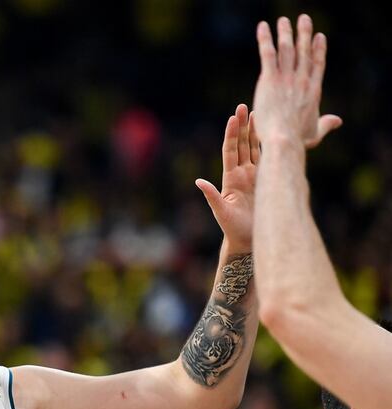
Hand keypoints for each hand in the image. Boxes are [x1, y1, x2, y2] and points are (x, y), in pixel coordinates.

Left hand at [196, 104, 257, 248]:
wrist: (247, 240)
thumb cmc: (233, 229)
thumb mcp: (221, 212)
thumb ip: (211, 196)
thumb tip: (199, 181)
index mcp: (230, 179)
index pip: (230, 151)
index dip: (231, 134)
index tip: (232, 118)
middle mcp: (241, 174)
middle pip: (241, 145)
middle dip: (241, 126)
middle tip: (243, 106)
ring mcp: (254, 176)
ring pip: (254, 149)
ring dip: (254, 131)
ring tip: (256, 112)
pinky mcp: (265, 181)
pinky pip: (266, 160)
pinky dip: (267, 145)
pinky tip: (271, 132)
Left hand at [253, 15, 341, 148]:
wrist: (284, 139)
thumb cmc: (297, 141)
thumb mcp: (315, 133)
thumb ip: (326, 124)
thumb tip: (338, 121)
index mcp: (313, 91)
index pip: (317, 65)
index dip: (318, 50)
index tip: (319, 37)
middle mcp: (302, 80)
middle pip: (304, 52)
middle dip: (304, 34)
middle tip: (304, 19)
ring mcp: (287, 78)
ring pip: (287, 49)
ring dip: (286, 32)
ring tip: (284, 20)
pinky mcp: (270, 79)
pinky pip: (267, 54)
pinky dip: (265, 39)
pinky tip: (262, 27)